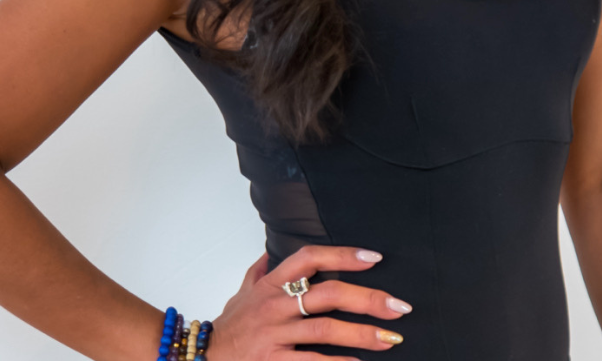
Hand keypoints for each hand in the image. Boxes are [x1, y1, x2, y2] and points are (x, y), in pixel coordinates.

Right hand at [206, 244, 411, 359]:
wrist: (203, 356)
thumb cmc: (230, 323)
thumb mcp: (244, 289)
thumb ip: (261, 270)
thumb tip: (271, 251)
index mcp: (272, 283)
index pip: (310, 258)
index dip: (342, 255)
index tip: (373, 258)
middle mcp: (276, 306)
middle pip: (327, 295)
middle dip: (367, 299)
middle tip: (398, 306)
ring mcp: (275, 336)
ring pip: (325, 331)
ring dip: (362, 334)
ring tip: (391, 338)